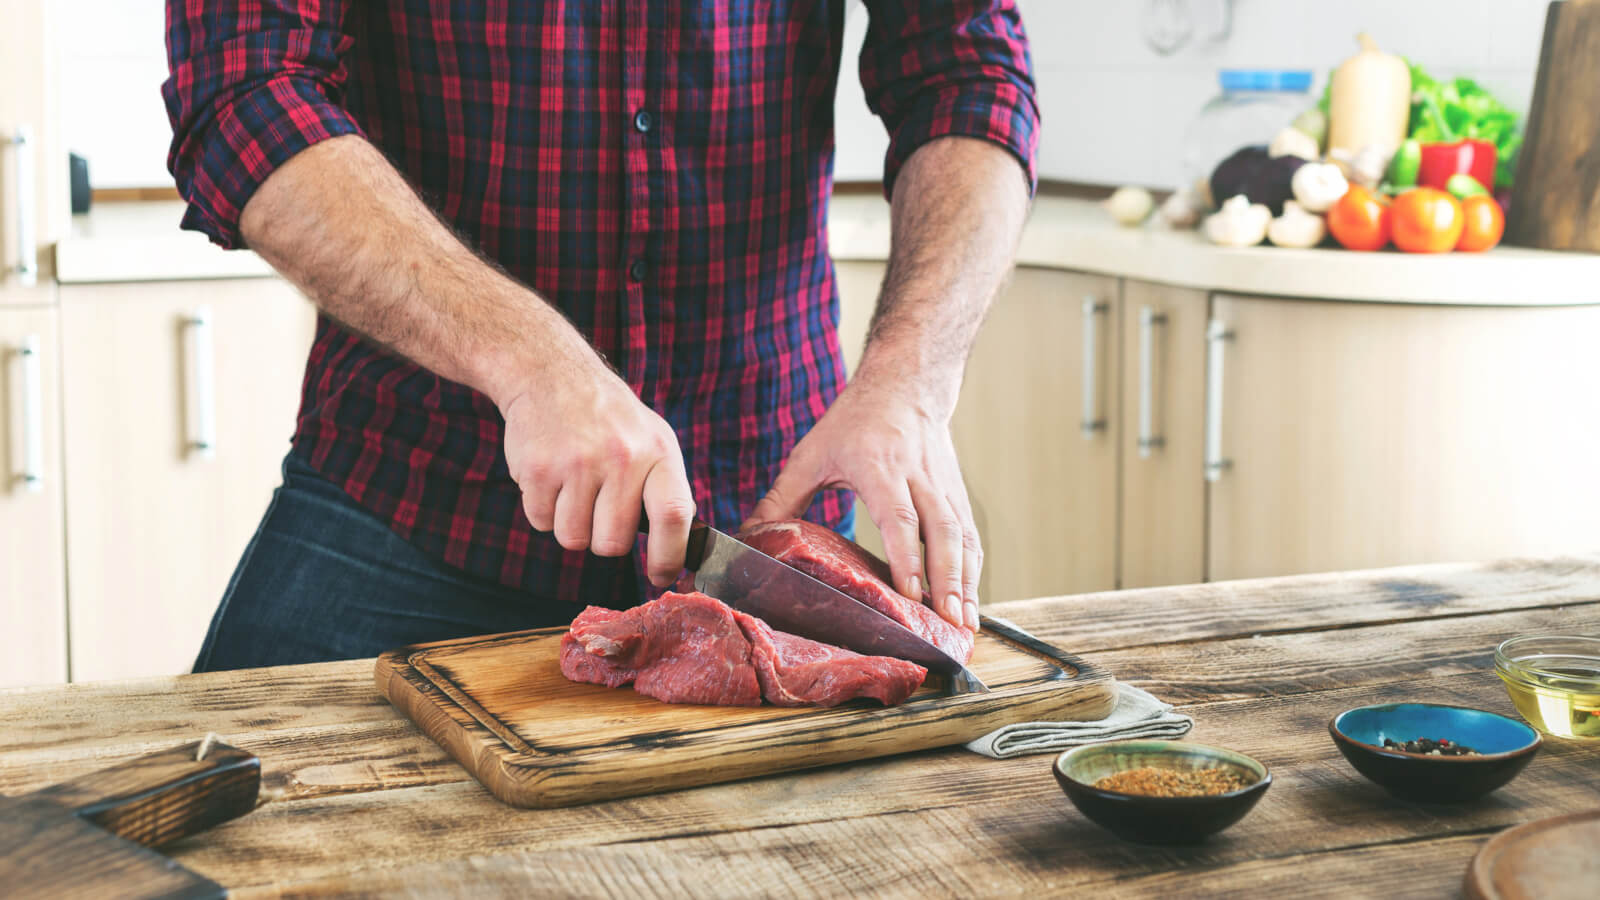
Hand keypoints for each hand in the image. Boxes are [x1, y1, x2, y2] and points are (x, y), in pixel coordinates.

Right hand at [499, 361, 695, 586]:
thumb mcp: (653, 440)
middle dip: (604, 537)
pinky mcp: (538, 468)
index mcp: (658, 453)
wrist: (551, 374)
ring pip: (573, 539)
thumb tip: (680, 547)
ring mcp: (578, 463)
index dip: (669, 557)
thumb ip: (667, 490)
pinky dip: (543, 508)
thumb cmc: (609, 419)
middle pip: (613, 544)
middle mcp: (622, 458)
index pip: (674, 517)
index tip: (661, 576)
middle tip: (599, 505)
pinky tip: (551, 475)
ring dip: (571, 525)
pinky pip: (541, 522)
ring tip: (574, 487)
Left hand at [743, 380, 980, 630]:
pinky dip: (973, 571)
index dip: (908, 557)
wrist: (906, 384)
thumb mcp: (812, 453)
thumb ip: (781, 498)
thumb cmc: (856, 420)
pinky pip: (970, 536)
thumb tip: (748, 535)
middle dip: (948, 580)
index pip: (900, 517)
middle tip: (950, 622)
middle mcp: (919, 477)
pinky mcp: (957, 494)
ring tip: (965, 623)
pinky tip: (970, 601)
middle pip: (942, 532)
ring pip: (963, 537)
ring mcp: (944, 486)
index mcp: (880, 466)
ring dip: (967, 583)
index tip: (912, 594)